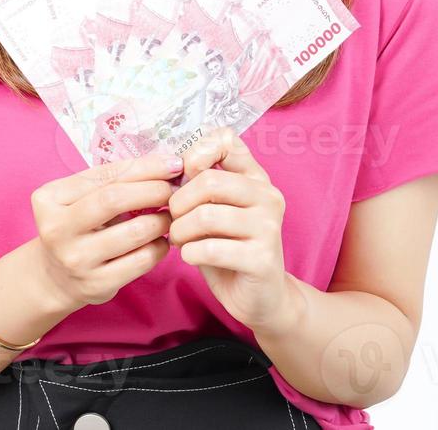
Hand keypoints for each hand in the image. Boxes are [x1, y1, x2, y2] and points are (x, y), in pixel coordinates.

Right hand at [29, 152, 180, 312]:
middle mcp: (57, 229)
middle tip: (174, 190)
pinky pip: (141, 260)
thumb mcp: (78, 200)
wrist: (55, 279)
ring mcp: (76, 259)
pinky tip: (162, 241)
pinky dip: (160, 247)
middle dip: (153, 190)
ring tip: (170, 215)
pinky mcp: (96, 284)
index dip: (144, 167)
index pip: (105, 175)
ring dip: (161, 220)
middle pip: (114, 199)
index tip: (173, 163)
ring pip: (134, 232)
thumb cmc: (76, 228)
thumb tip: (165, 165)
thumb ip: (111, 181)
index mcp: (49, 199)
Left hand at [168, 127, 299, 333]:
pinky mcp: (262, 259)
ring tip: (180, 240)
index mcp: (256, 177)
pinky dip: (190, 253)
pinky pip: (209, 248)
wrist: (261, 297)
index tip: (184, 178)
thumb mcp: (215, 210)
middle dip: (178, 202)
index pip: (226, 140)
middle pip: (208, 181)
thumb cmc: (229, 248)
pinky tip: (192, 257)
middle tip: (174, 220)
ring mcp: (268, 227)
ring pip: (205, 215)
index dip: (195, 154)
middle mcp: (268, 196)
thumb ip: (200, 185)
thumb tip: (169, 166)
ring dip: (180, 231)